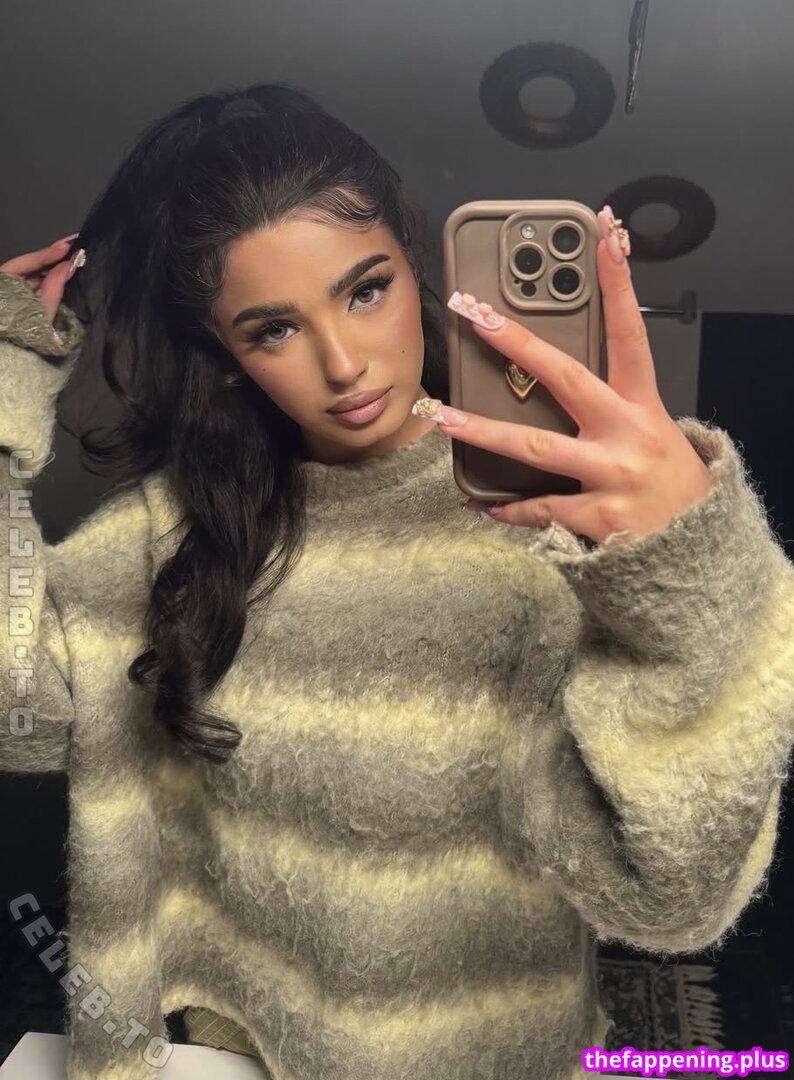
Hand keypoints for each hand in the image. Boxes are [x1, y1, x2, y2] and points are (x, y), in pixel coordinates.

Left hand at [0, 234, 80, 325]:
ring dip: (54, 270)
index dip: (50, 252)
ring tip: (74, 260)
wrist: (13, 362)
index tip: (70, 244)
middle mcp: (7, 286)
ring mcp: (13, 296)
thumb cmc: (24, 334)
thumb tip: (70, 263)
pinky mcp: (22, 306)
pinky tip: (64, 277)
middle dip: (54, 259)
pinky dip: (50, 282)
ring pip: (35, 278)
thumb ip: (55, 284)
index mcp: (4, 281)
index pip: (28, 261)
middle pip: (32, 268)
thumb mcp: (42, 308)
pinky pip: (36, 289)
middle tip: (76, 248)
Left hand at [416, 209, 712, 546]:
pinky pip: (538, 508)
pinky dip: (506, 509)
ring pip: (534, 446)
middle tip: (476, 315)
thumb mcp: (655, 434)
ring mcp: (610, 476)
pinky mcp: (596, 518)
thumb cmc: (670, 488)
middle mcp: (625, 435)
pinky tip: (480, 503)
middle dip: (517, 342)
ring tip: (443, 417)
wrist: (699, 552)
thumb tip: (560, 382)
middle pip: (565, 377)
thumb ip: (614, 408)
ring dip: (482, 431)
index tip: (607, 236)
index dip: (619, 283)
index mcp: (643, 407)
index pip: (630, 333)